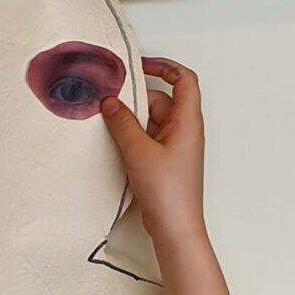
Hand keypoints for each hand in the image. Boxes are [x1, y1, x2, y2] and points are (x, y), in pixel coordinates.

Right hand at [102, 58, 230, 294]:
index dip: (165, 66)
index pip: (184, 80)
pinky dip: (132, 136)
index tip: (140, 65)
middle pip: (161, 100)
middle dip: (136, 98)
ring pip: (151, 120)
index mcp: (188, 122)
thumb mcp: (138, 151)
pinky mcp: (164, 162)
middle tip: (110, 99)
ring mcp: (175, 147)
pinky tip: (114, 141)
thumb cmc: (167, 192)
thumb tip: (110, 102)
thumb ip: (122, 122)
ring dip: (131, 119)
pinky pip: (148, 138)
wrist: (175, 228)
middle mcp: (184, 131)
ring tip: (107, 122)